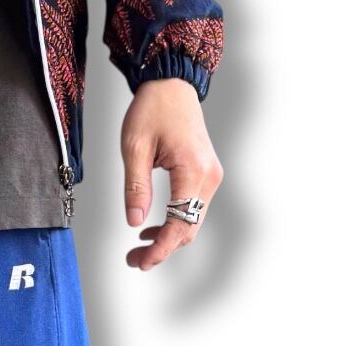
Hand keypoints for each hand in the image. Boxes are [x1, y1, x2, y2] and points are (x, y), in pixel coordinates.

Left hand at [120, 77, 223, 270]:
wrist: (171, 84)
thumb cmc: (152, 108)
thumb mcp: (134, 146)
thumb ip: (135, 186)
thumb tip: (134, 221)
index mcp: (193, 170)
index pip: (180, 224)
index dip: (160, 248)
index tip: (140, 261)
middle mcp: (209, 177)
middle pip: (189, 228)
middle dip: (163, 248)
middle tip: (134, 259)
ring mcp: (211, 175)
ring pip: (192, 220)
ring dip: (168, 236)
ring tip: (139, 247)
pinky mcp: (206, 172)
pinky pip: (193, 206)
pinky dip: (175, 220)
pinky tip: (152, 226)